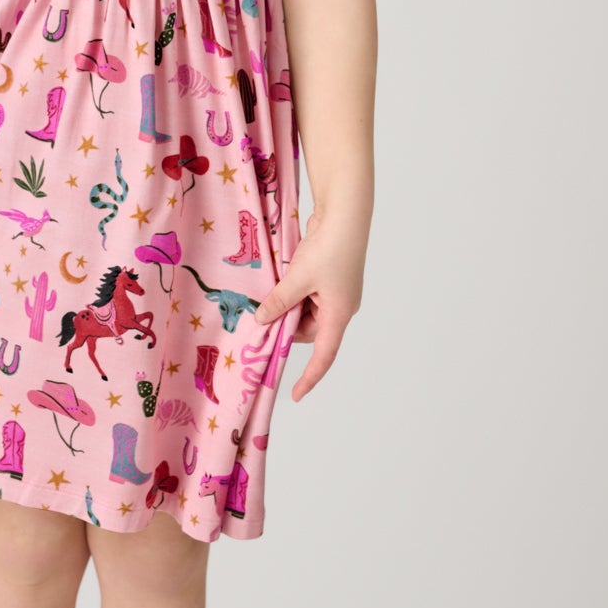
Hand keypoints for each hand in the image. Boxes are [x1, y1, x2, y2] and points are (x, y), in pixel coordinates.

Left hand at [253, 210, 365, 401]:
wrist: (345, 214)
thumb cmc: (329, 248)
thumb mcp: (299, 277)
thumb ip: (279, 300)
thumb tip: (262, 319)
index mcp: (339, 313)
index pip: (324, 355)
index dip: (310, 376)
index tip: (296, 393)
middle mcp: (341, 306)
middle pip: (310, 331)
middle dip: (287, 327)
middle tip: (261, 320)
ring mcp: (335, 292)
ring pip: (306, 312)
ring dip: (288, 308)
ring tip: (270, 296)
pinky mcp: (329, 277)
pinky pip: (308, 295)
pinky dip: (293, 294)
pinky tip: (280, 283)